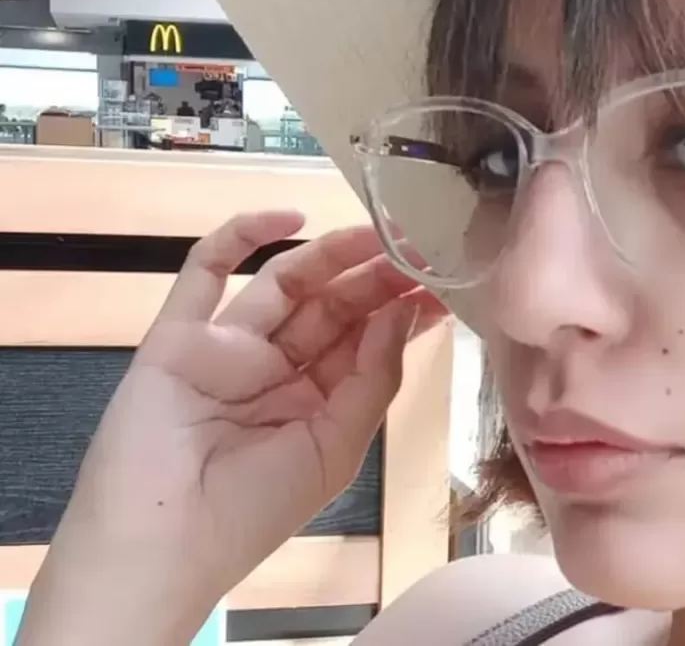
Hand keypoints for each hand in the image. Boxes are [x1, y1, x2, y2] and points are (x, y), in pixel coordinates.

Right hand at [50, 210, 445, 602]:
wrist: (161, 544)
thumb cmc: (255, 510)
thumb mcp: (336, 449)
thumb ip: (372, 379)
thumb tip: (401, 312)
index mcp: (316, 404)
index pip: (366, 342)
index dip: (402, 311)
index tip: (444, 281)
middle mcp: (276, 371)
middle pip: (333, 308)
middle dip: (377, 278)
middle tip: (418, 244)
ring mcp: (227, 349)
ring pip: (284, 283)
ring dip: (331, 254)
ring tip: (379, 231)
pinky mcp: (178, 334)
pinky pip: (205, 272)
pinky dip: (242, 237)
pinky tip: (292, 219)